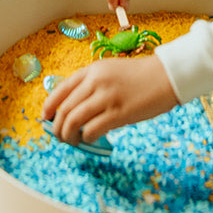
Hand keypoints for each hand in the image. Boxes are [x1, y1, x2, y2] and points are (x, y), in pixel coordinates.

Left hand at [43, 54, 178, 142]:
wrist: (166, 76)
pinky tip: (91, 140)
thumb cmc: (139, 76)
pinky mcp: (119, 113)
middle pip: (64, 108)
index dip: (49, 106)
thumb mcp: (110, 71)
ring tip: (73, 142)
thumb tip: (75, 110)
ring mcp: (106, 97)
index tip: (46, 118)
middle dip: (57, 127)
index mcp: (92, 70)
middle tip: (60, 137)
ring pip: (73, 121)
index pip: (60, 89)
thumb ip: (92, 85)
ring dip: (69, 136)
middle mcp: (95, 81)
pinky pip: (92, 130)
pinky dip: (86, 138)